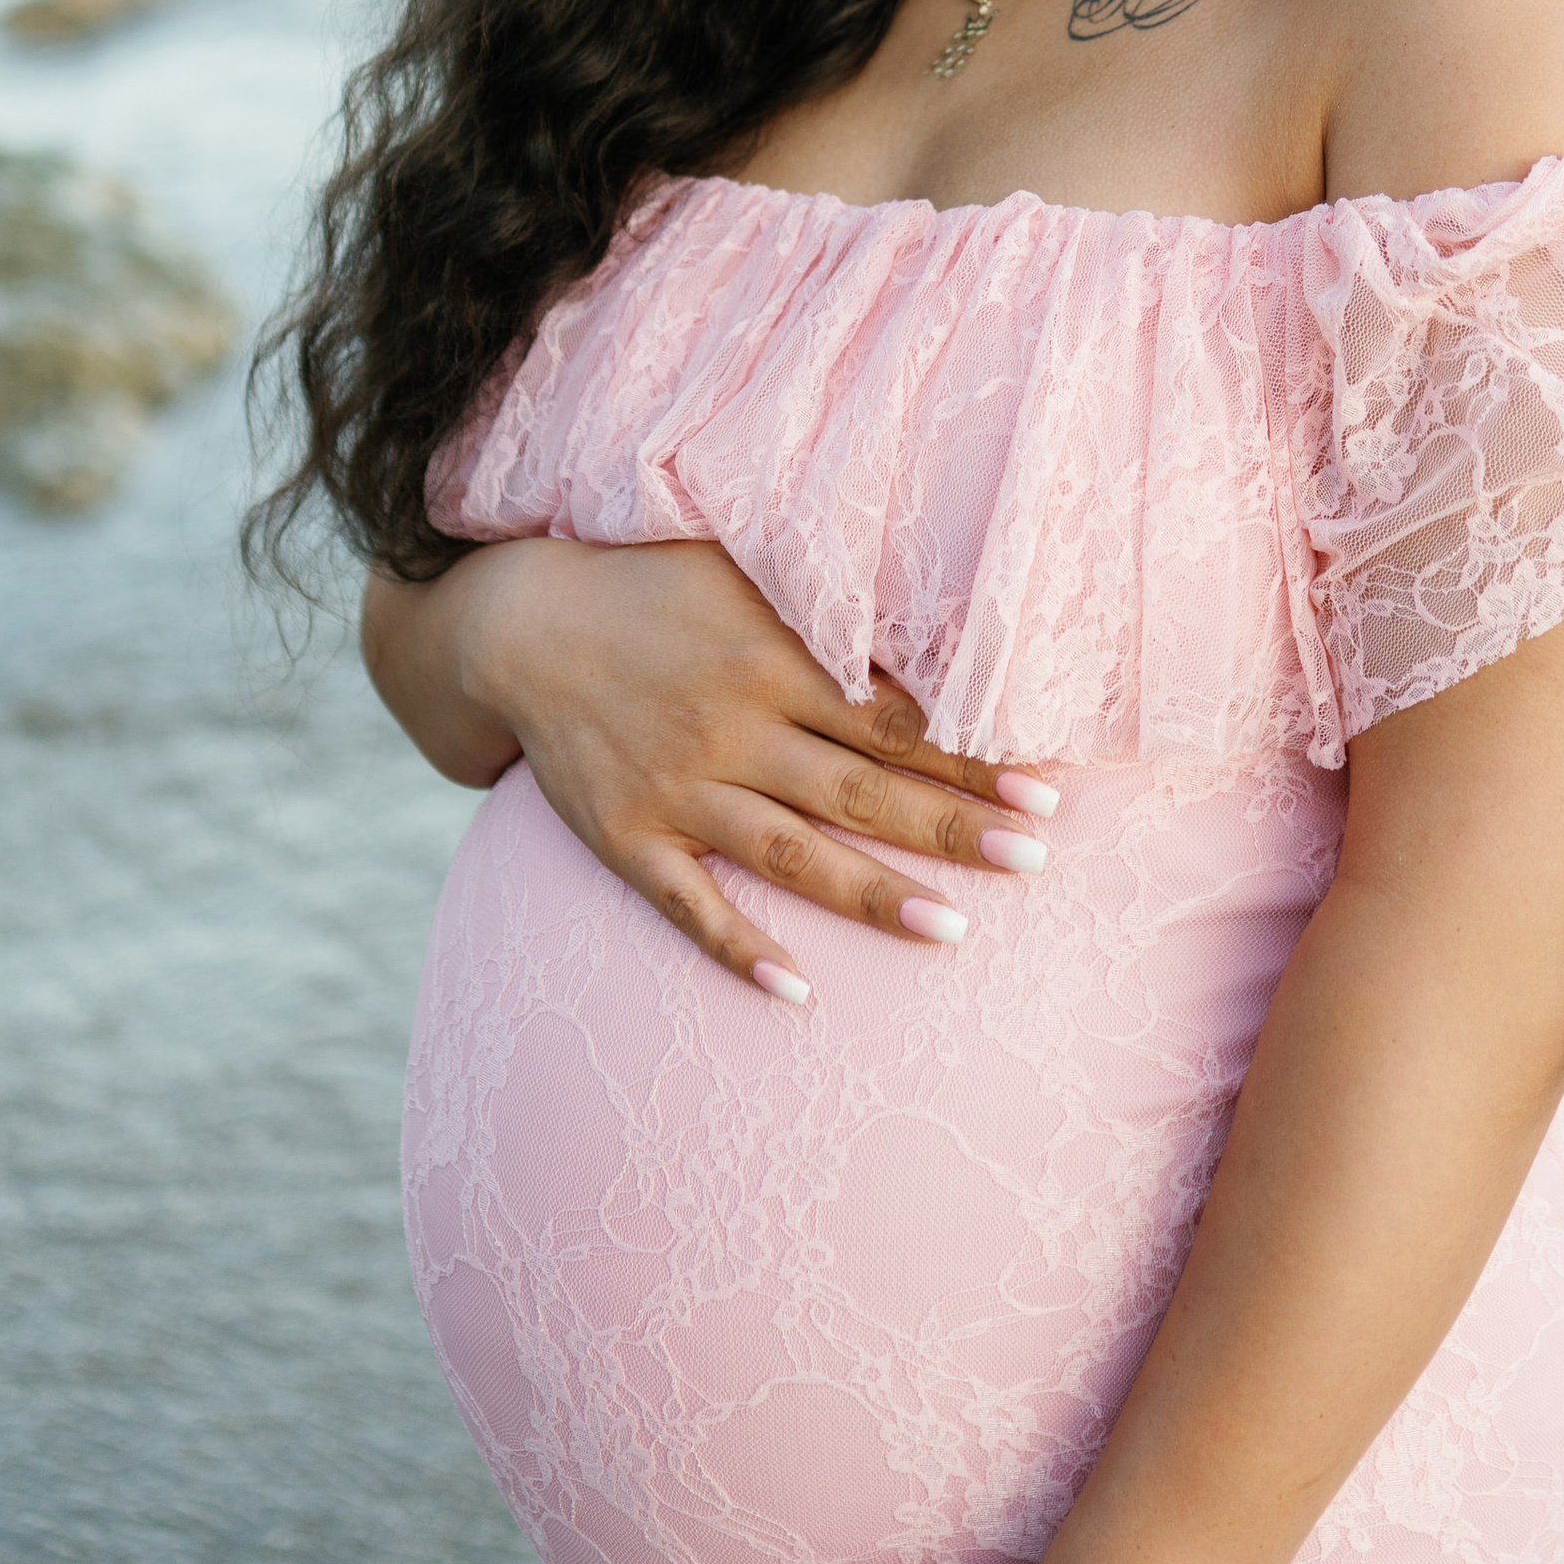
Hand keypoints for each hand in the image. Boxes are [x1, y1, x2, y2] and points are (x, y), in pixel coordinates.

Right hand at [407, 535, 1058, 995]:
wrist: (516, 622)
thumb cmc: (650, 587)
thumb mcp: (741, 572)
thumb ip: (827, 611)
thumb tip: (933, 640)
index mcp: (771, 657)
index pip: (894, 720)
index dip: (972, 755)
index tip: (1047, 788)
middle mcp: (730, 726)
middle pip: (860, 790)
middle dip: (952, 828)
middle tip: (1036, 859)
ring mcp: (676, 788)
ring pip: (790, 854)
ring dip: (872, 895)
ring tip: (953, 932)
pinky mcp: (625, 836)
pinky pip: (686, 904)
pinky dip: (738, 947)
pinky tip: (796, 991)